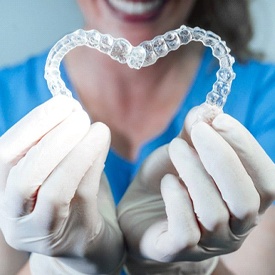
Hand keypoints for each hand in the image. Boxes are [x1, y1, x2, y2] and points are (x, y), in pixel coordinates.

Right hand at [0, 96, 123, 273]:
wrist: (89, 245)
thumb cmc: (73, 200)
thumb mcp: (60, 170)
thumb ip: (59, 147)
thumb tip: (73, 111)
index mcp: (7, 193)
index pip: (5, 156)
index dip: (33, 125)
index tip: (63, 103)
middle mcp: (16, 216)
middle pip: (22, 175)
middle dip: (52, 138)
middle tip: (79, 114)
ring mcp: (42, 232)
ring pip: (52, 189)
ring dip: (76, 151)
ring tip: (97, 127)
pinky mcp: (73, 238)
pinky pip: (81, 197)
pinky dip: (92, 164)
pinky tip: (102, 142)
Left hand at [118, 104, 274, 272]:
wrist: (139, 211)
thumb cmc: (168, 180)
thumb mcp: (183, 151)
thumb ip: (195, 132)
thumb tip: (206, 110)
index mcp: (244, 200)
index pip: (266, 179)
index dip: (246, 147)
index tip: (219, 119)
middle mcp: (234, 227)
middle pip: (246, 200)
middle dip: (223, 158)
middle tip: (197, 130)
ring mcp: (208, 244)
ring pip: (214, 213)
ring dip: (194, 172)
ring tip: (176, 148)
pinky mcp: (178, 250)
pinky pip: (186, 231)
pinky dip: (177, 199)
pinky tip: (167, 182)